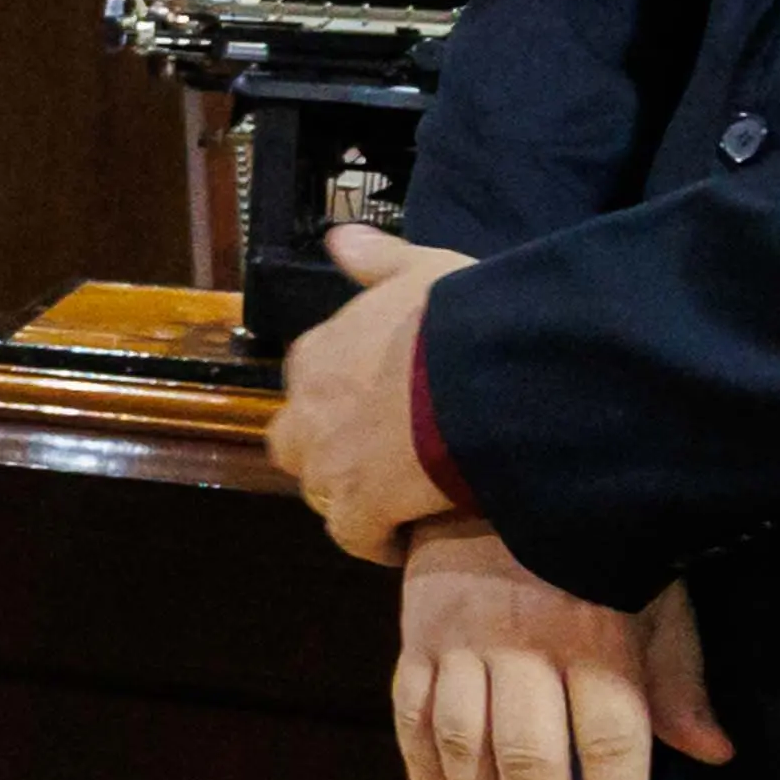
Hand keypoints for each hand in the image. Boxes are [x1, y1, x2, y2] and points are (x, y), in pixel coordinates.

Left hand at [276, 217, 472, 559]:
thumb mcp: (422, 270)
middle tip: (375, 459)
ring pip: (320, 491)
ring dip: (349, 496)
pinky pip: (354, 536)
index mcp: (318, 352)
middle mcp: (308, 407)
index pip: (307, 379)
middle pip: (295, 443)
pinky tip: (404, 538)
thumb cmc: (458, 319)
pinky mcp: (360, 509)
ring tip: (393, 499)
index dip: (338, 398)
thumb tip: (341, 239)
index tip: (372, 408)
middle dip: (324, 453)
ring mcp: (329, 462)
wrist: (484, 378)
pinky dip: (375, 540)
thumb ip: (378, 260)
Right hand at [388, 530, 730, 779]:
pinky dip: (422, 770)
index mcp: (594, 634)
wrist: (496, 476)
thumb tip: (713, 753)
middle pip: (528, 749)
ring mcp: (461, 641)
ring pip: (463, 741)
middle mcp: (523, 641)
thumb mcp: (654, 596)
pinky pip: (413, 715)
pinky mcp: (417, 640)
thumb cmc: (593, 552)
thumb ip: (677, 678)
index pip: (609, 732)